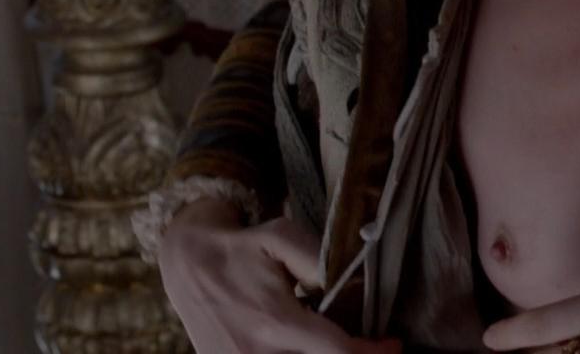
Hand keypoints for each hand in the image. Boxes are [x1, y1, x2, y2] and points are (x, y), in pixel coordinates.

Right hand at [156, 198, 398, 353]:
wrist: (188, 265)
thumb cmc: (242, 248)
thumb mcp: (282, 237)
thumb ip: (318, 260)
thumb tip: (353, 283)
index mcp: (275, 322)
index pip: (337, 352)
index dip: (372, 352)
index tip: (391, 343)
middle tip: (371, 345)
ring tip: (341, 343)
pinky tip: (310, 346)